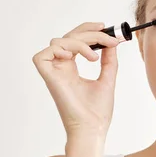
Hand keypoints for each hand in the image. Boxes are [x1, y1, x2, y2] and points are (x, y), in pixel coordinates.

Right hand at [32, 22, 120, 136]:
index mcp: (71, 68)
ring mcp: (53, 72)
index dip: (88, 30)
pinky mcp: (47, 77)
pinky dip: (59, 50)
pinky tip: (73, 58)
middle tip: (109, 38)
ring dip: (80, 43)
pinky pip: (44, 54)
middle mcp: (60, 67)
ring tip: (94, 58)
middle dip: (90, 34)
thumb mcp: (108, 79)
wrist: (93, 128)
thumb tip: (112, 43)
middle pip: (69, 37)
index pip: (75, 40)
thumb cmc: (98, 111)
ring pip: (59, 42)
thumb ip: (108, 60)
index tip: (106, 28)